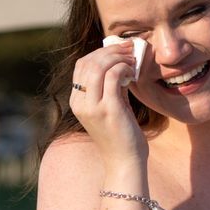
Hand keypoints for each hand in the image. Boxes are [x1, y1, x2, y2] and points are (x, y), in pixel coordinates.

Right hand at [69, 41, 147, 168]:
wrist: (124, 161)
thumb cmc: (121, 134)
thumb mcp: (111, 105)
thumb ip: (111, 84)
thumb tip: (120, 61)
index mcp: (76, 101)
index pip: (82, 65)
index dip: (100, 52)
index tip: (119, 49)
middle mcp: (79, 103)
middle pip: (89, 62)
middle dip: (111, 50)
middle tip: (129, 48)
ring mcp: (91, 106)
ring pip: (99, 66)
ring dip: (118, 57)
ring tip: (133, 58)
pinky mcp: (107, 109)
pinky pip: (113, 76)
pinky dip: (124, 68)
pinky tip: (133, 72)